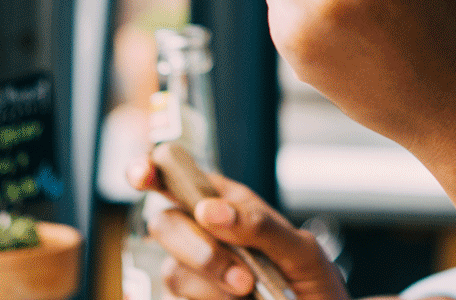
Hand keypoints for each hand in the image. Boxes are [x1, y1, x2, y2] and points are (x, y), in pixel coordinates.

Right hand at [128, 157, 348, 299]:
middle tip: (242, 276)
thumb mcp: (300, 248)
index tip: (144, 175)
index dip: (150, 168)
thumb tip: (209, 209)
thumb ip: (259, 224)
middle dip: (197, 249)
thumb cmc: (310, 281)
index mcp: (224, 204)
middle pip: (163, 224)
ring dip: (213, 285)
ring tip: (249, 293)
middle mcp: (200, 233)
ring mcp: (191, 272)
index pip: (175, 175)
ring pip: (173, 271)